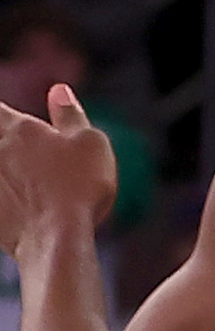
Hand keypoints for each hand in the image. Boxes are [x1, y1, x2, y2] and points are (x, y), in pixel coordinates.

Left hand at [0, 85, 116, 249]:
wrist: (54, 240)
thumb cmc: (77, 188)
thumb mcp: (90, 142)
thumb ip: (70, 114)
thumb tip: (59, 91)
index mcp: (15, 128)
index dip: (4, 114)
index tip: (14, 122)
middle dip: (6, 142)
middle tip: (29, 156)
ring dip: (7, 171)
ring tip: (24, 180)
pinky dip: (6, 196)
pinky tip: (18, 203)